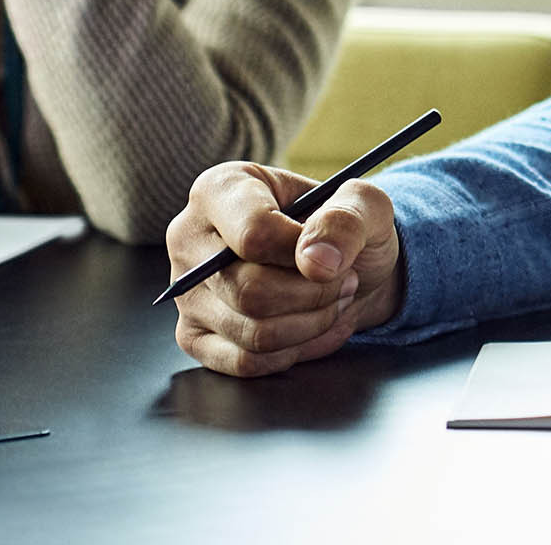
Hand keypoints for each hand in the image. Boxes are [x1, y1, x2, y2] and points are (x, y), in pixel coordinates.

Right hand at [167, 162, 401, 378]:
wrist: (338, 267)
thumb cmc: (344, 229)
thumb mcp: (365, 206)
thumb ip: (347, 219)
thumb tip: (317, 261)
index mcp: (221, 189)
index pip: (254, 234)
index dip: (305, 254)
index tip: (338, 259)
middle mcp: (188, 238)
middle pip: (251, 290)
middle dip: (316, 294)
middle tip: (345, 280)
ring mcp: (185, 291)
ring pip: (251, 332)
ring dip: (312, 323)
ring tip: (335, 300)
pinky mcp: (192, 335)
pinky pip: (244, 361)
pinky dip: (294, 351)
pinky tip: (315, 327)